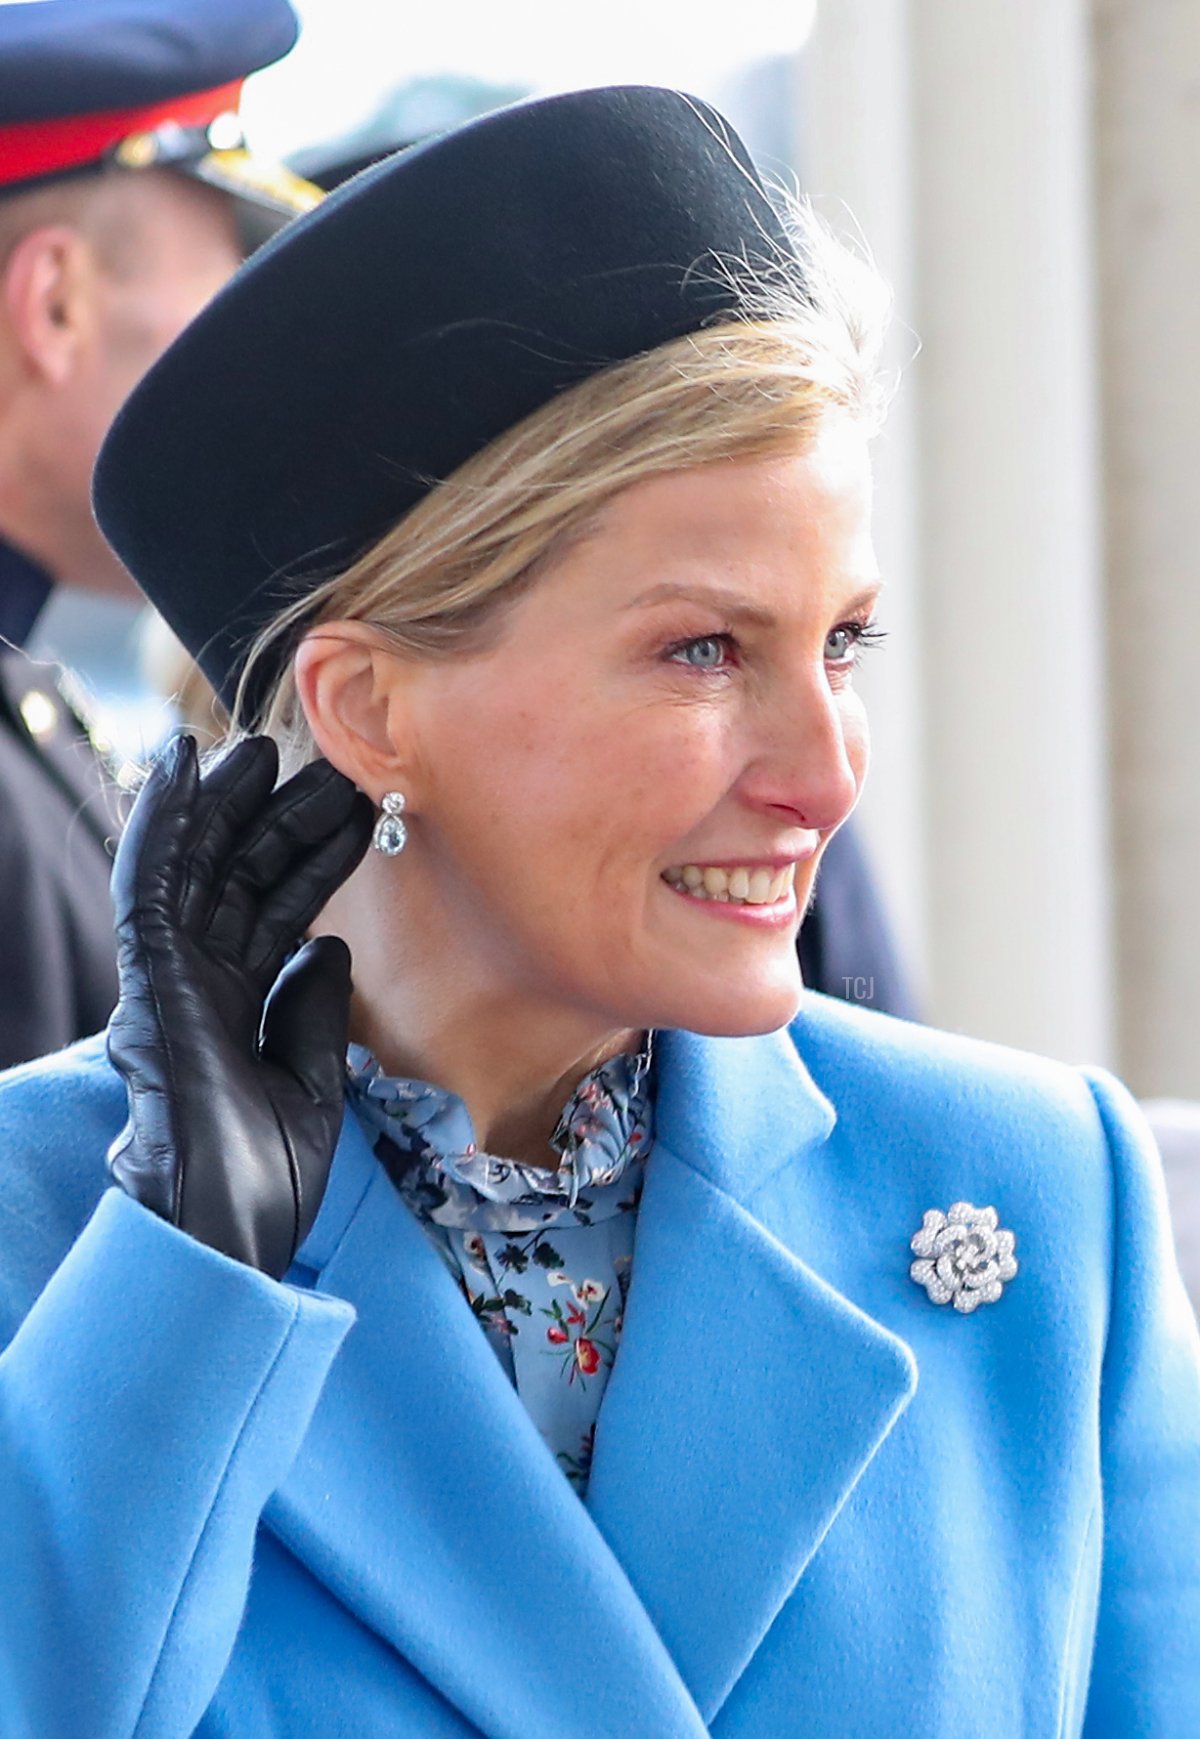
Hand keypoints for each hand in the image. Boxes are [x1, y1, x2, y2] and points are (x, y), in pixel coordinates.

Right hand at [105, 734, 374, 1278]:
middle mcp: (196, 988)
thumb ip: (313, 1014)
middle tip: (328, 761)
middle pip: (236, 881)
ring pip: (192, 870)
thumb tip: (327, 949)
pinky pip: (149, 887)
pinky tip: (183, 769)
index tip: (361, 813)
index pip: (274, 915)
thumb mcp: (314, 1087)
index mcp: (234, 1012)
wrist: (228, 1238)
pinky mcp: (147, 984)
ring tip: (259, 745)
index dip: (313, 861)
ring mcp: (167, 984)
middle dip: (279, 819)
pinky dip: (163, 824)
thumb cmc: (264, 1185)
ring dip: (224, 804)